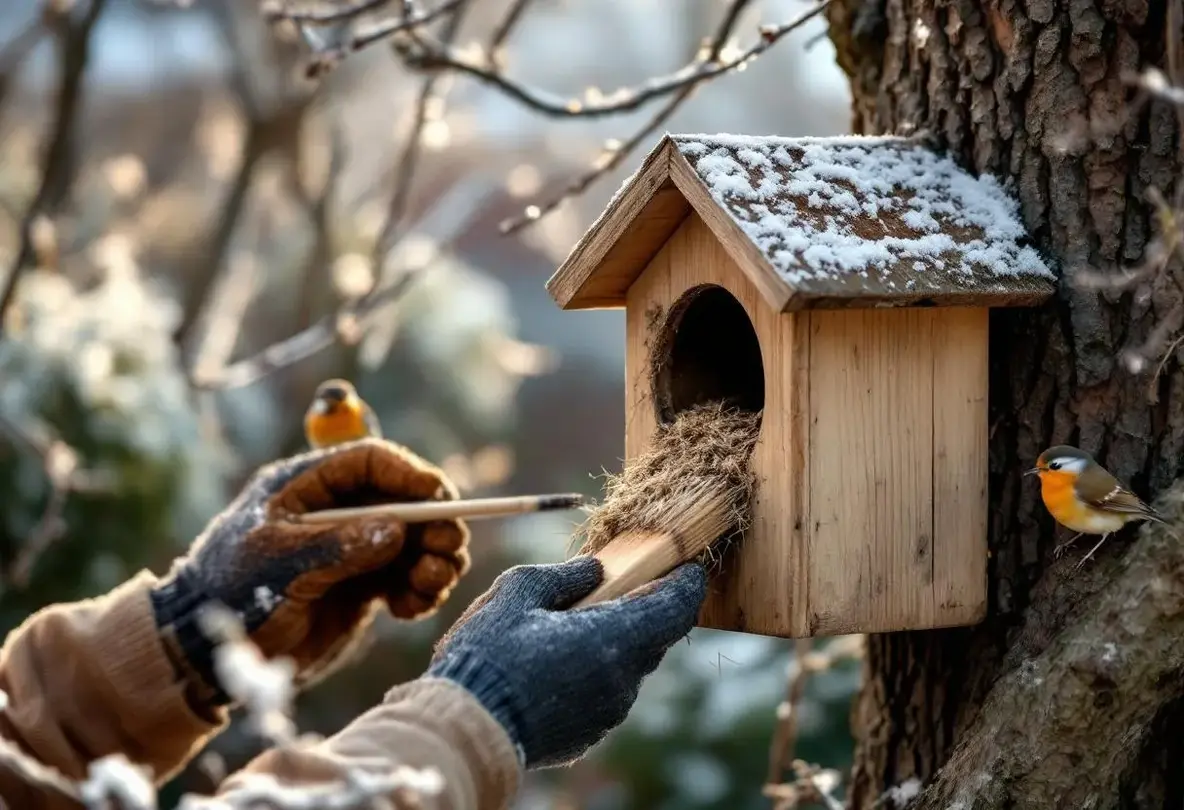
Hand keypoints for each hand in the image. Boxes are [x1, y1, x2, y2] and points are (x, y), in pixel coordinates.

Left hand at [152, 438, 469, 705]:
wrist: (203, 651)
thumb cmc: (230, 594)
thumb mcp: (277, 563)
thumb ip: (338, 545)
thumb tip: (396, 530)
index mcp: (307, 486)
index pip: (372, 462)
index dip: (410, 475)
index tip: (438, 499)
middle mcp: (336, 512)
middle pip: (404, 502)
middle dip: (434, 523)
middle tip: (447, 549)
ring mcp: (351, 550)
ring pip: (413, 543)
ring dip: (433, 560)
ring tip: (431, 584)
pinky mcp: (361, 587)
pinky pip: (406, 579)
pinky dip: (419, 591)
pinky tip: (409, 609)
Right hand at [427, 556, 706, 768]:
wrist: (462, 729)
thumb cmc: (488, 654)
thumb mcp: (518, 591)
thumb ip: (565, 576)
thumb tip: (596, 569)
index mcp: (613, 639)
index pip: (675, 609)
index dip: (688, 584)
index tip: (689, 567)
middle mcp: (621, 681)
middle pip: (653, 637)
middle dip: (643, 609)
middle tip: (621, 585)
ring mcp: (607, 714)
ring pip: (626, 667)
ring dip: (612, 643)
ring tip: (572, 626)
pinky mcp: (588, 735)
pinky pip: (604, 694)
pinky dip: (592, 672)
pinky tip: (555, 663)